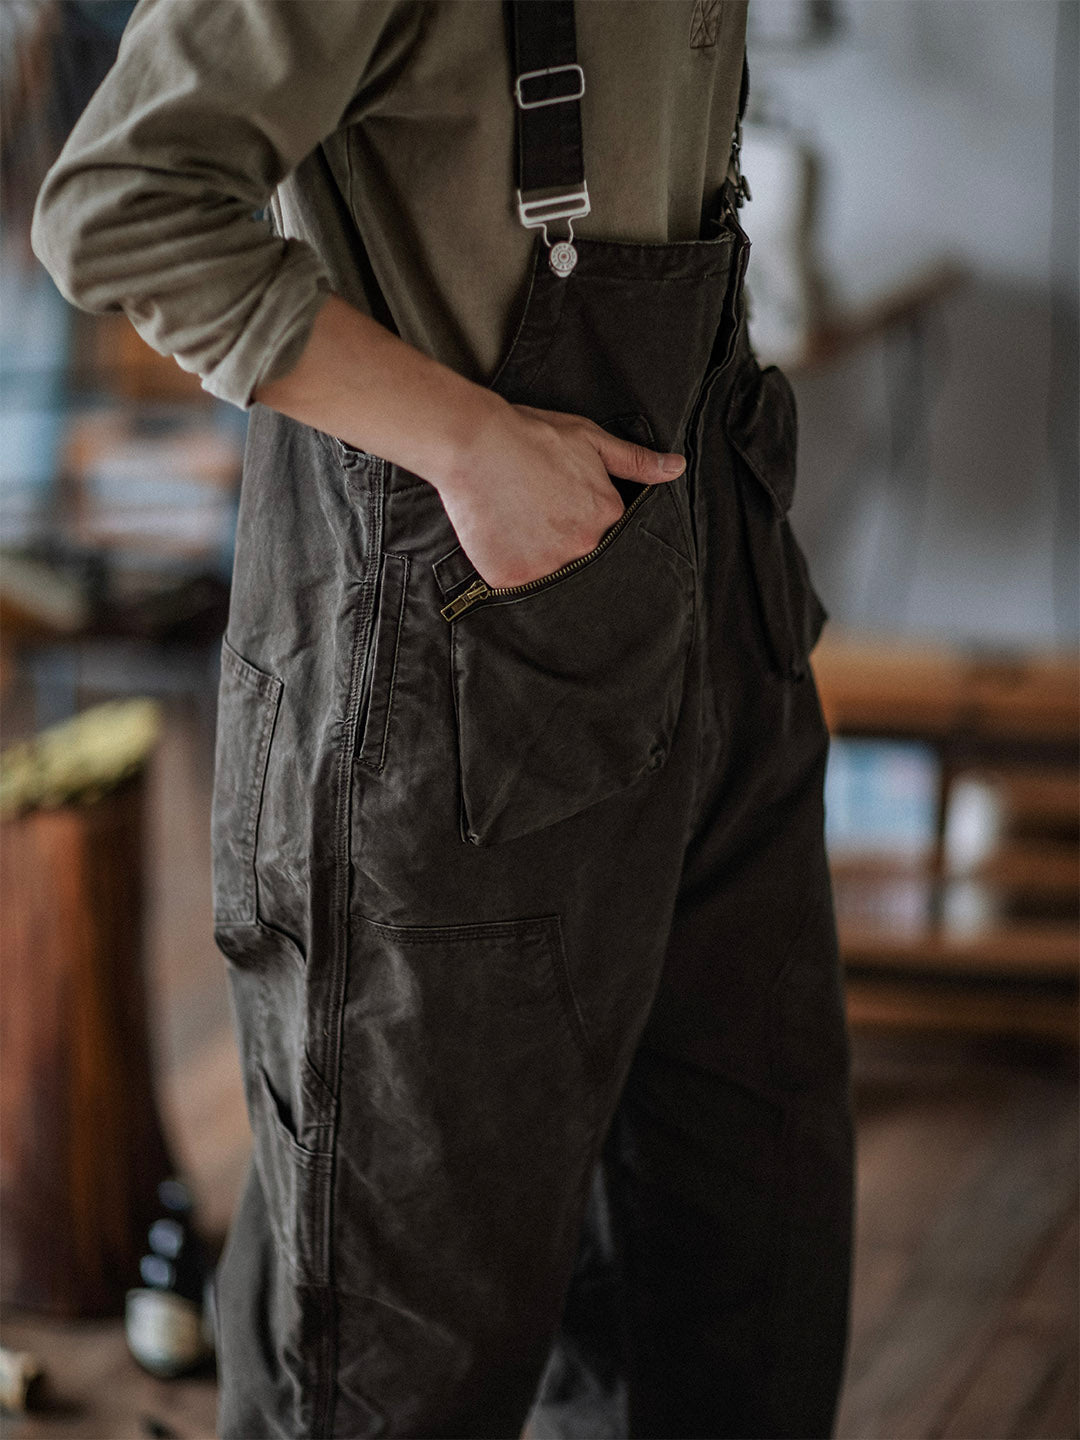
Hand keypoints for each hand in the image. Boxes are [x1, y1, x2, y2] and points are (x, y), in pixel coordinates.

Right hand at [434, 401, 685, 589]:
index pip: (602, 532)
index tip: (557, 502)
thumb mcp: (590, 440)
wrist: (474, 443)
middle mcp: (583, 548)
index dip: (577, 516)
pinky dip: (506, 564)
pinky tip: (497, 536)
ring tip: (514, 521)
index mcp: (607, 517)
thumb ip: (635, 461)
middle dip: (559, 539)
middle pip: (577, 556)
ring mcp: (547, 567)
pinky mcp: (511, 579)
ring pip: (547, 572)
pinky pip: (514, 582)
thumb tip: (678, 468)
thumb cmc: (531, 436)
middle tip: (533, 513)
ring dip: (533, 554)